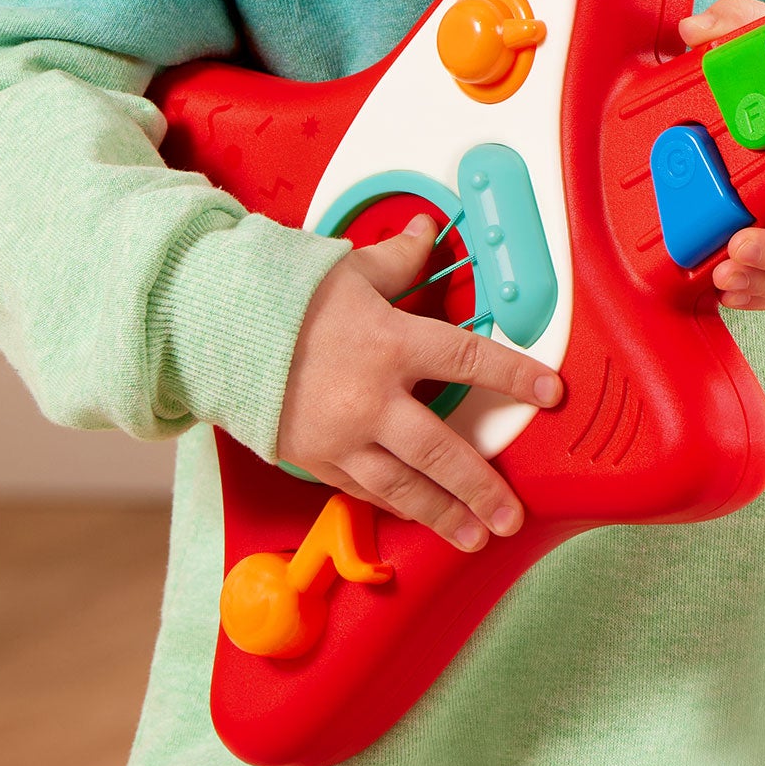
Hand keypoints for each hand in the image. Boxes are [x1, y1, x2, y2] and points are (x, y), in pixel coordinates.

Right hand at [276, 214, 563, 552]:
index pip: (468, 360)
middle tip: (512, 513)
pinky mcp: (316, 459)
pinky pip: (365, 490)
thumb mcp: (348, 271)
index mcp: (390, 343)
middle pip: (442, 451)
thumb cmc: (283, 299)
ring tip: (476, 535)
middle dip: (482, 486)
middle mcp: (372, 398)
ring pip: (405, 488)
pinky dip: (397, 506)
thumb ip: (397, 259)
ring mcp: (343, 437)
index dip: (515, 375)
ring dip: (445, 515)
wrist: (213, 334)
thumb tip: (426, 230)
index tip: (550, 392)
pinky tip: (419, 518)